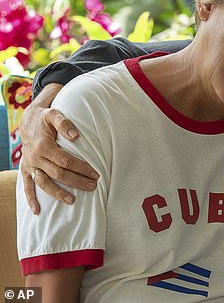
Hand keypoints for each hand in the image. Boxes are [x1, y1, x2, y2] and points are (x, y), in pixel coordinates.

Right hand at [19, 83, 99, 214]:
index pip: (66, 161)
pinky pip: (27, 186)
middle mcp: (35, 158)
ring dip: (58, 193)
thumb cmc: (45, 118)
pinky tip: (37, 211)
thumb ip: (65, 124)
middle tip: (93, 187)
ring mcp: (30, 166)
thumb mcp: (54, 114)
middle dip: (76, 181)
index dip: (81, 168)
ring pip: (44, 183)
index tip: (96, 174)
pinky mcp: (25, 170)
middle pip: (58, 174)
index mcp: (44, 146)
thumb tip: (76, 135)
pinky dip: (31, 199)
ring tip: (73, 201)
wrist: (27, 121)